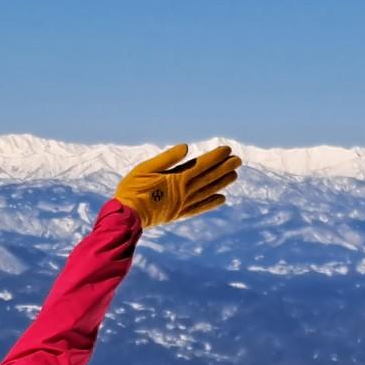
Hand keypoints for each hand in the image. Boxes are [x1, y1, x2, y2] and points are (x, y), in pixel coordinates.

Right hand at [113, 143, 240, 228]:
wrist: (127, 216)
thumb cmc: (132, 189)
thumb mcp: (145, 169)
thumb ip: (167, 159)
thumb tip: (186, 147)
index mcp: (177, 179)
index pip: (201, 165)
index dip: (215, 157)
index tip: (227, 149)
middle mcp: (184, 192)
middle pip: (208, 178)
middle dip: (224, 167)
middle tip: (237, 160)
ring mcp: (183, 204)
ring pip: (207, 191)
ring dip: (222, 183)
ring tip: (234, 175)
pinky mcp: (179, 214)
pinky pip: (200, 208)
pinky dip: (211, 203)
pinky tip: (221, 199)